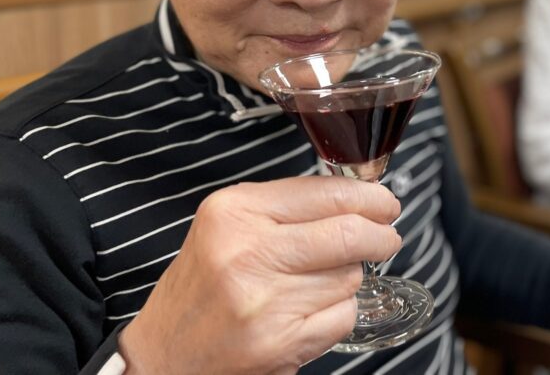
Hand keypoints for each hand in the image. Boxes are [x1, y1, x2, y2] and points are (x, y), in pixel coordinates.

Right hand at [119, 176, 401, 374]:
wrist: (162, 356)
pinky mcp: (279, 343)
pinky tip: (307, 313)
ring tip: (312, 284)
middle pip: (349, 234)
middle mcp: (246, 253)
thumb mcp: (228, 225)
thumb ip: (288, 206)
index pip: (327, 193)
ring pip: (349, 277)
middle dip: (381, 235)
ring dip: (347, 279)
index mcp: (234, 212)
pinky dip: (338, 313)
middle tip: (387, 237)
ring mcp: (264, 302)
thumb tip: (360, 197)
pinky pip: (342, 316)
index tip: (386, 203)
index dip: (370, 198)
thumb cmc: (202, 286)